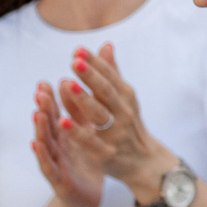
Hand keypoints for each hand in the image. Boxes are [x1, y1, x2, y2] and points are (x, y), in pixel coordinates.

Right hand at [30, 80, 104, 206]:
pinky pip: (49, 167)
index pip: (56, 114)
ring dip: (41, 128)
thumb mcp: (86, 136)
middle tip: (40, 91)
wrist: (89, 198)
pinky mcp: (58, 180)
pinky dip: (42, 155)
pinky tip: (37, 143)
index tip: (45, 82)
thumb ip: (82, 113)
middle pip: (48, 126)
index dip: (50, 99)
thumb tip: (77, 88)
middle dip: (44, 108)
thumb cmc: (85, 163)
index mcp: (64, 136)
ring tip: (38, 112)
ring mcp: (56, 164)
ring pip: (46, 144)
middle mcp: (57, 148)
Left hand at [56, 43, 178, 198]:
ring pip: (99, 115)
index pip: (110, 76)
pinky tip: (61, 120)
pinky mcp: (106, 153)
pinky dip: (76, 131)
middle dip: (91, 76)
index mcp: (126, 97)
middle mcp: (123, 113)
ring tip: (67, 84)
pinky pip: (90, 141)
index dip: (95, 63)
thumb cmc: (129, 125)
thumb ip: (112, 73)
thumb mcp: (125, 98)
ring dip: (83, 100)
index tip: (78, 49)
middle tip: (75, 61)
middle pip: (106, 92)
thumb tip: (106, 44)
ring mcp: (116, 134)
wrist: (145, 162)